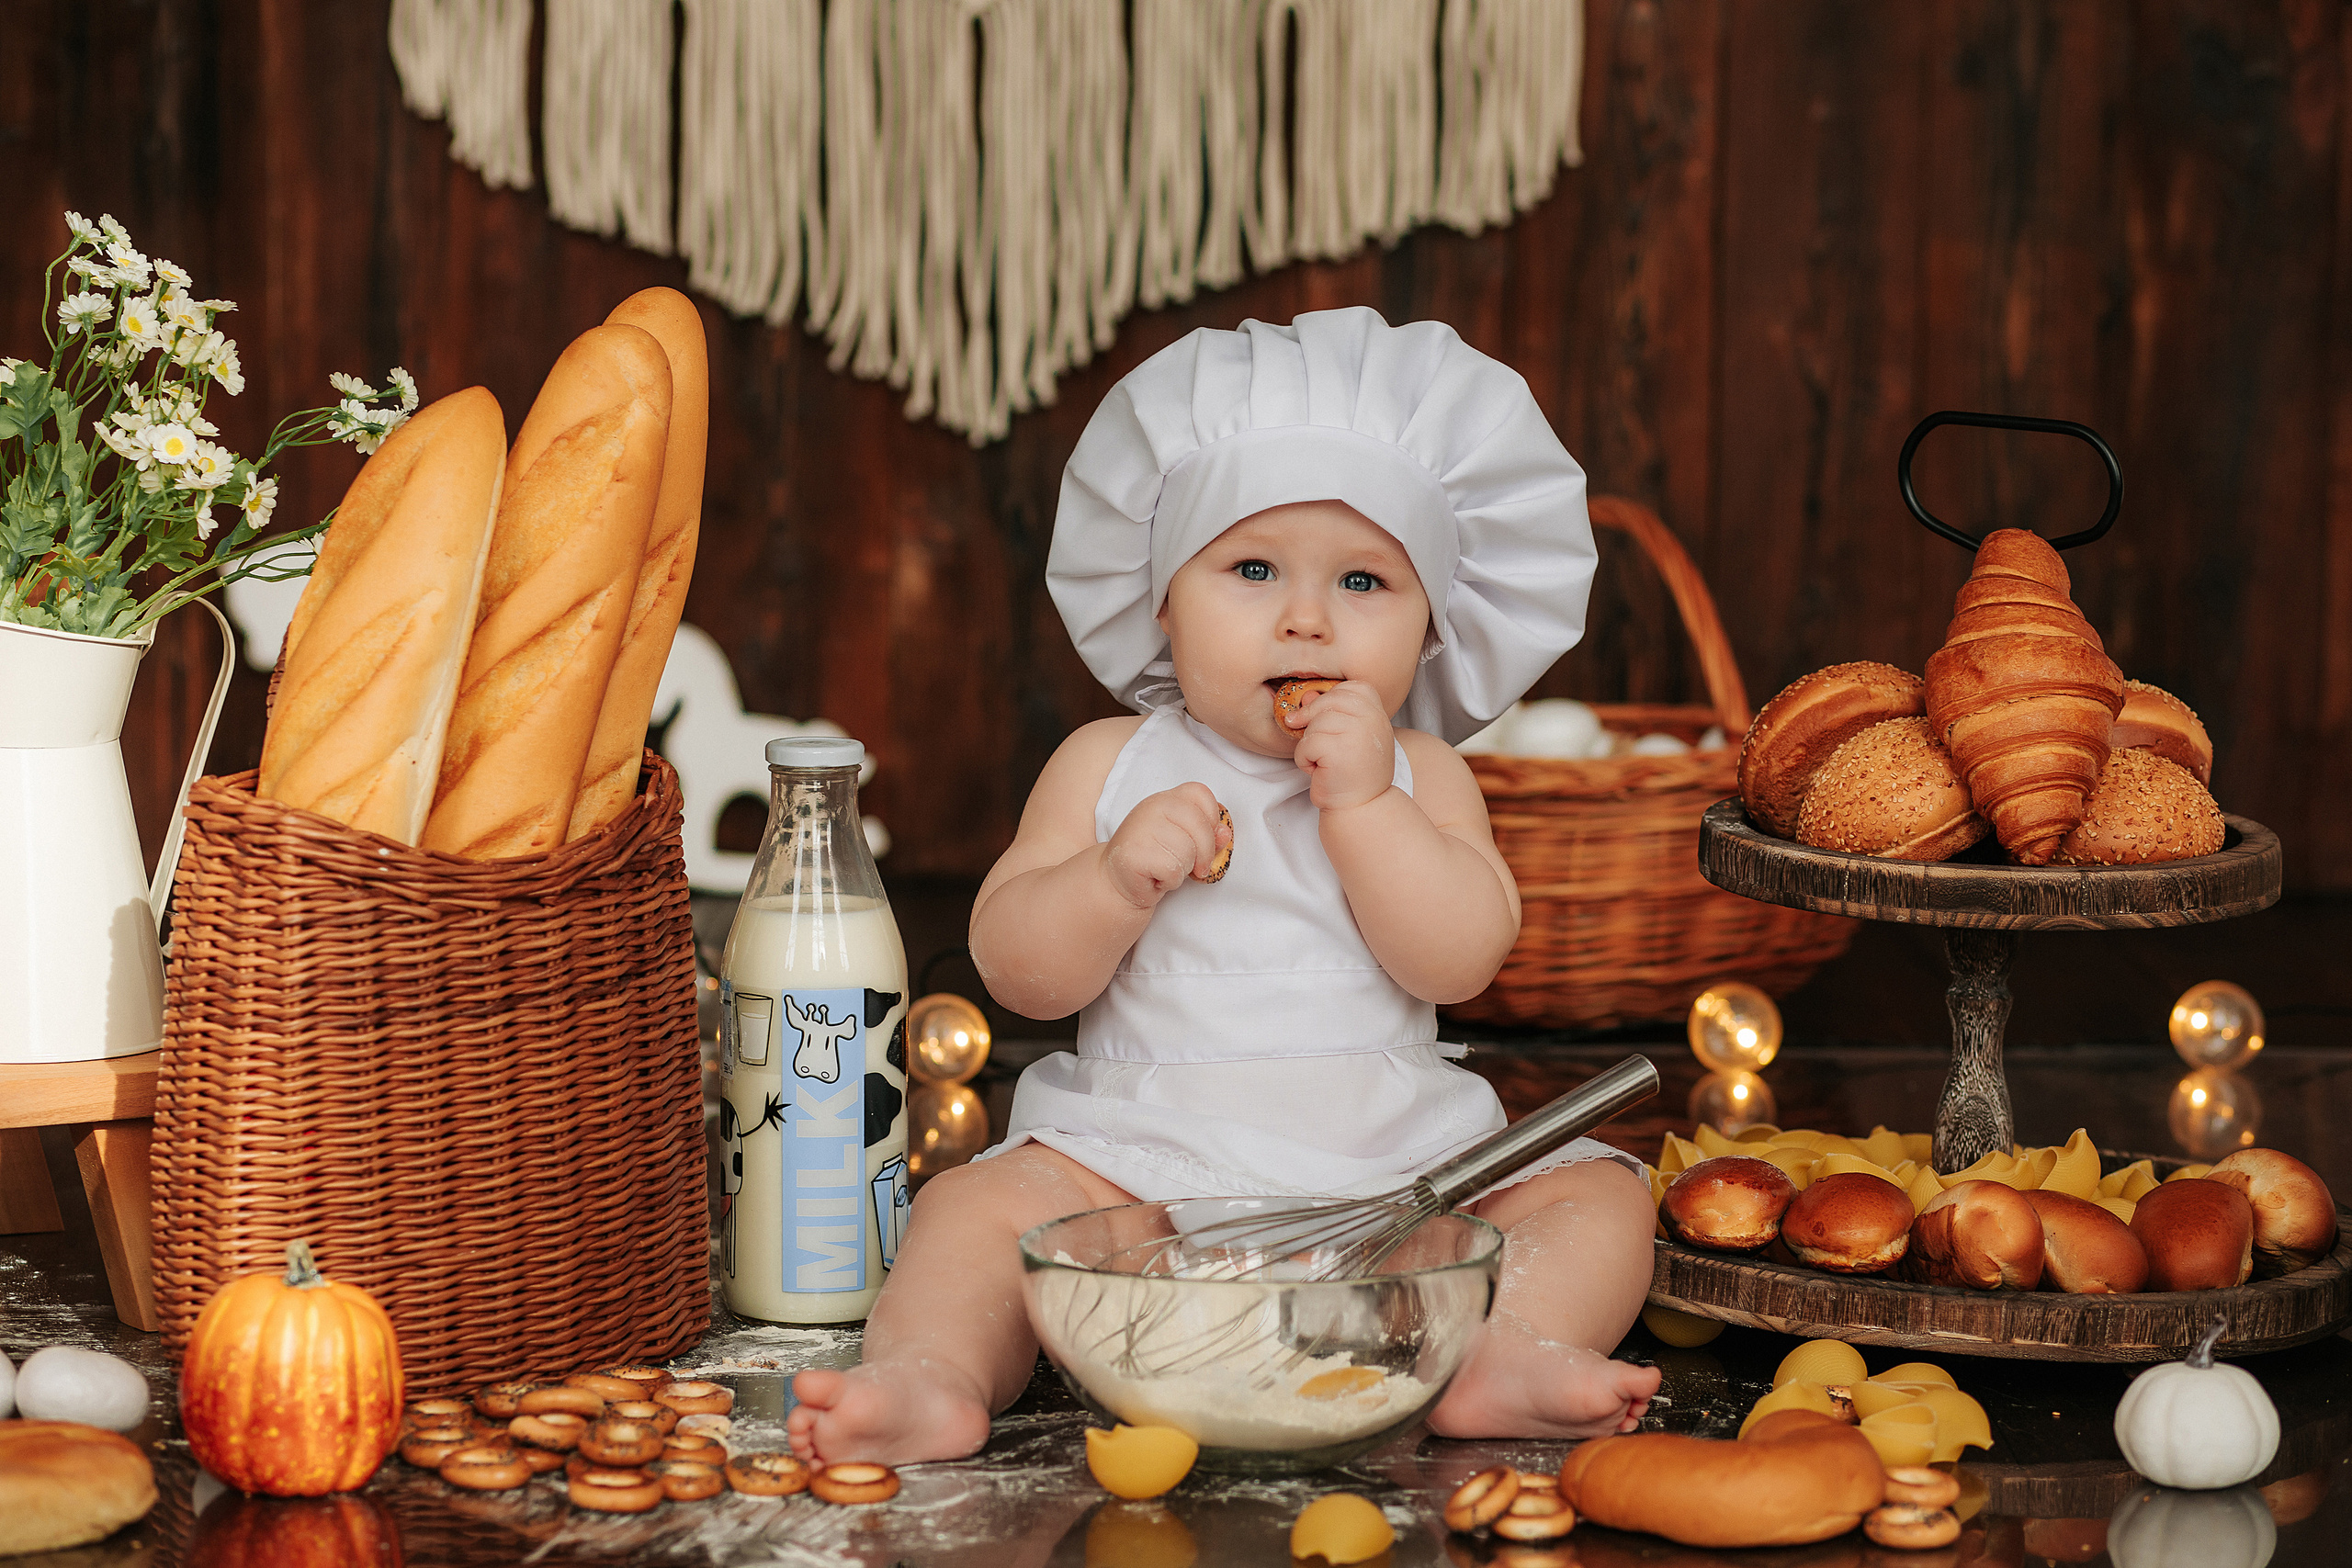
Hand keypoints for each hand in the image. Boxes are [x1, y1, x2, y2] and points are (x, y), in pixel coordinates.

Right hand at [1101, 783, 1229, 908]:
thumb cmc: (1154, 859)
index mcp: (1166, 799)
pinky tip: (1156, 877)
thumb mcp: (1185, 842)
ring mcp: (1142, 828)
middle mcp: (1153, 807)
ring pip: (1188, 851)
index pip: (1201, 794)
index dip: (1212, 818)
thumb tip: (1225, 833)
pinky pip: (1173, 870)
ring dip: (1183, 870)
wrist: (1117, 881)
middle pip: (1200, 825)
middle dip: (1204, 853)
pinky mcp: (1135, 853)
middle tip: (1195, 867)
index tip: (1204, 838)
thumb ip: (1207, 835)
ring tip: (1166, 868)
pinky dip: (1170, 882)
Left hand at [1287, 680, 1395, 811]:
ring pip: (1314, 723)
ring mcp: (1357, 733)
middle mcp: (1372, 720)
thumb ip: (1332, 713)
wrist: (1362, 808)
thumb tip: (1307, 695)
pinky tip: (1320, 771)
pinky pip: (1306, 744)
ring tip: (1324, 762)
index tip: (1325, 720)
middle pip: (1329, 700)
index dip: (1332, 700)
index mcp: (1379, 714)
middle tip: (1316, 744)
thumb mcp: (1348, 738)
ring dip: (1309, 745)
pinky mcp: (1338, 750)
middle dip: (1314, 721)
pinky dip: (1304, 760)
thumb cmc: (1353, 774)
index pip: (1353, 687)